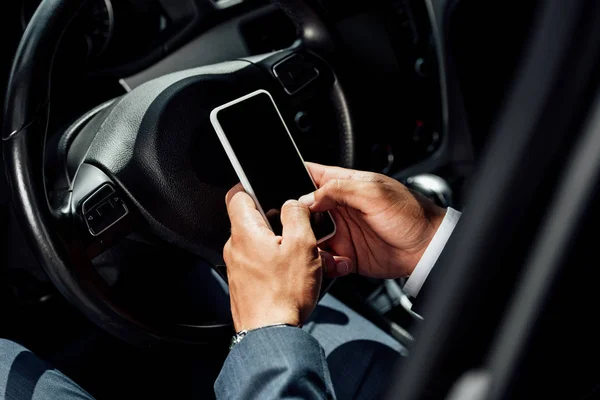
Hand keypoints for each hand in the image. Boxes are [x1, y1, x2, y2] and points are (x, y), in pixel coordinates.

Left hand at [224, 184, 338, 331]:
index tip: (266, 187)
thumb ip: (296, 216)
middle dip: (276, 219)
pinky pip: (258, 262)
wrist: (271, 335)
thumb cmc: (283, 295)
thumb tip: (292, 203)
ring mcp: (237, 267)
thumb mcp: (302, 245)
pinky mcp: (243, 284)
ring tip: (299, 257)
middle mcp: (235, 248)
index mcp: (245, 232)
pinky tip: (292, 274)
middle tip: (297, 229)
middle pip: (252, 219)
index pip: (237, 194)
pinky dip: (274, 262)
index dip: (252, 186)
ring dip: (278, 243)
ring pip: (258, 242)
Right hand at [300, 163, 445, 278]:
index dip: (293, 178)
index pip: (311, 174)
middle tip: (298, 227)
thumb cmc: (410, 214)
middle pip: (302, 209)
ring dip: (308, 244)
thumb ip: (339, 190)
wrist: (427, 249)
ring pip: (308, 236)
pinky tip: (338, 262)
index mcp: (345, 184)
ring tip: (320, 248)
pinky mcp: (345, 254)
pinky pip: (323, 259)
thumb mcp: (374, 193)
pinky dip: (324, 263)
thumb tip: (308, 197)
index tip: (280, 188)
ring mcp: (340, 232)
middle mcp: (338, 207)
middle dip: (295, 218)